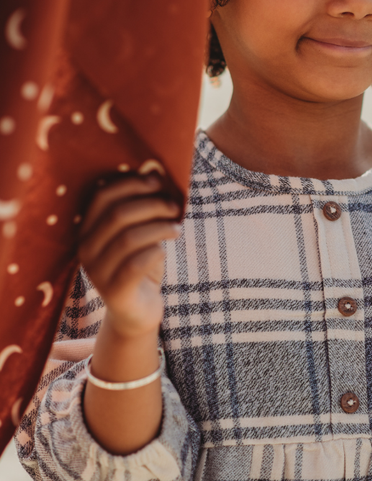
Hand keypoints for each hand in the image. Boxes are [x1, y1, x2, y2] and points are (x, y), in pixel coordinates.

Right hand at [78, 175, 181, 338]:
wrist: (138, 311)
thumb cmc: (141, 264)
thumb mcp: (140, 233)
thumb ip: (143, 207)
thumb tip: (155, 169)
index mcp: (87, 229)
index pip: (102, 197)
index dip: (131, 184)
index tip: (157, 181)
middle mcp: (85, 250)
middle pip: (118, 215)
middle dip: (151, 205)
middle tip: (174, 207)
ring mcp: (97, 273)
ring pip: (129, 238)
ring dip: (159, 227)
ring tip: (176, 228)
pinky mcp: (114, 292)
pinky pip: (136, 264)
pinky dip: (156, 251)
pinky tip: (166, 249)